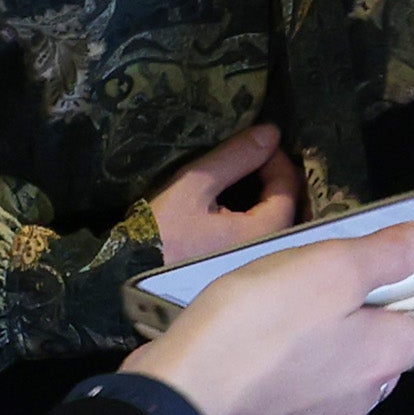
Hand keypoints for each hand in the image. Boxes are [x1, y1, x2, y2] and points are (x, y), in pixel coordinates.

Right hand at [125, 218, 413, 414]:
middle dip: (399, 317)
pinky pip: (309, 392)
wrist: (179, 400)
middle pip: (400, 351)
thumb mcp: (326, 269)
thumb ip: (385, 255)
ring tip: (320, 306)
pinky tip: (278, 345)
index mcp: (385, 355)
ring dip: (350, 342)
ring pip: (353, 373)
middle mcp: (364, 397)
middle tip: (384, 279)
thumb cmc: (257, 326)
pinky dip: (309, 366)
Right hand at [152, 123, 298, 265]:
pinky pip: (253, 234)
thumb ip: (234, 159)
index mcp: (263, 233)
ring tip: (236, 173)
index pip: (288, 186)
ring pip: (269, 220)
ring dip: (258, 194)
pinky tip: (227, 203)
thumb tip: (270, 133)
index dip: (274, 158)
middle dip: (269, 176)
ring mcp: (251, 263)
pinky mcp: (234, 268)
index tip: (253, 142)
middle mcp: (265, 252)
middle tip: (245, 155)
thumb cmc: (158, 234)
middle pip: (284, 204)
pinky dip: (247, 213)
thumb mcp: (193, 187)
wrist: (125, 281)